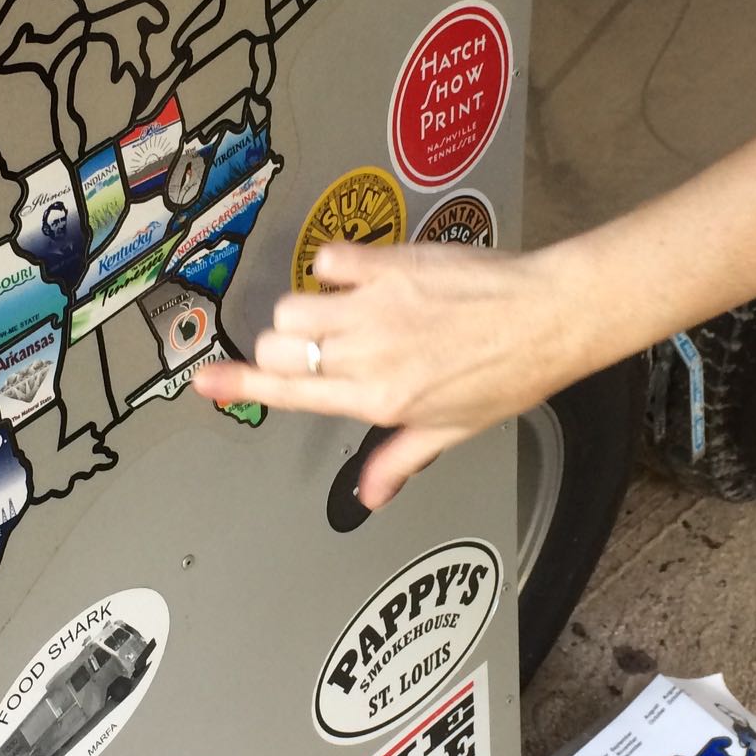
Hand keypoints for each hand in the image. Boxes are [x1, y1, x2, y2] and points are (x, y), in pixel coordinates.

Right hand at [193, 240, 590, 508]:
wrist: (549, 317)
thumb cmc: (510, 373)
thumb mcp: (453, 427)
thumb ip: (399, 458)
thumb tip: (368, 496)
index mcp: (378, 400)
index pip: (289, 395)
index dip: (237, 387)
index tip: (206, 382)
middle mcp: (367, 356)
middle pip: (277, 348)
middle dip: (281, 348)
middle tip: (313, 347)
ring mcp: (374, 308)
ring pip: (294, 307)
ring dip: (305, 310)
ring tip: (340, 313)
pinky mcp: (388, 266)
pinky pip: (328, 260)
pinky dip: (332, 267)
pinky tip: (358, 276)